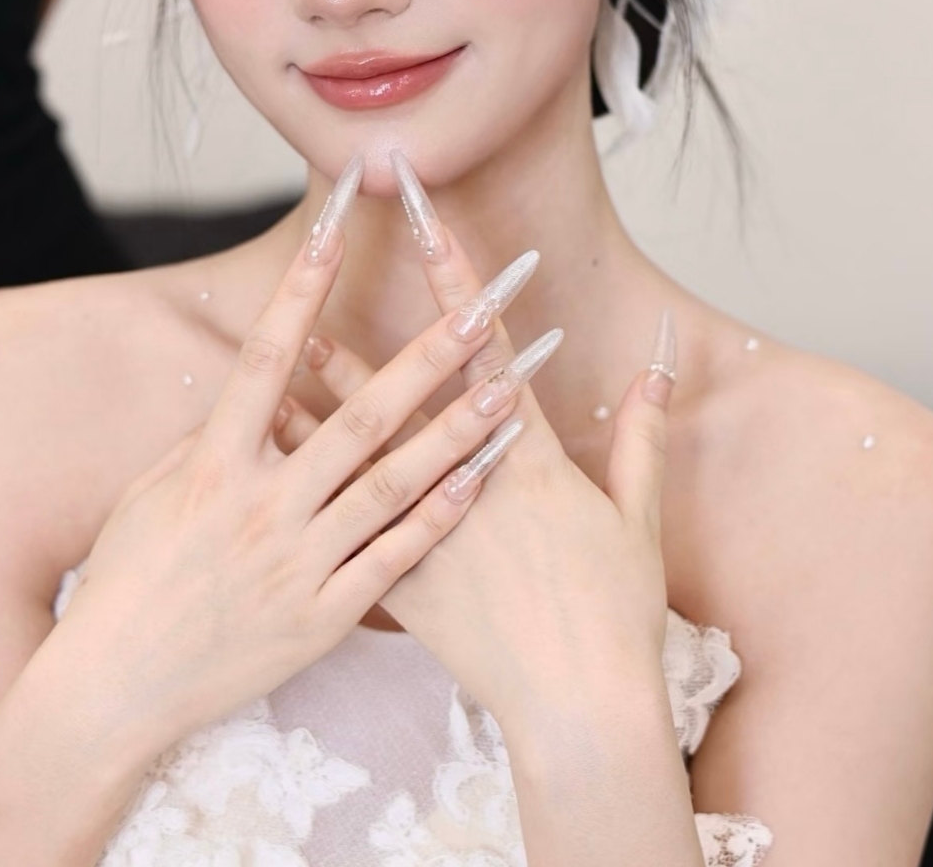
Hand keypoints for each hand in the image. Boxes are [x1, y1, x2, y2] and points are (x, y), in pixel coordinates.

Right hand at [52, 157, 536, 750]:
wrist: (118, 688)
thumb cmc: (131, 578)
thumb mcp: (155, 493)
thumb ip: (210, 439)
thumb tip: (254, 390)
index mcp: (214, 463)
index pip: (266, 356)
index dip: (302, 288)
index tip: (337, 227)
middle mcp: (262, 505)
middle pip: (359, 419)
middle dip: (426, 360)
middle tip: (481, 310)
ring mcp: (297, 562)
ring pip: (393, 486)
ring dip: (457, 434)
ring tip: (513, 390)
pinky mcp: (322, 615)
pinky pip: (394, 560)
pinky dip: (439, 518)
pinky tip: (481, 479)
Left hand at [293, 152, 677, 736]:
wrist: (579, 711)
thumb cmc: (616, 613)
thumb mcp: (640, 517)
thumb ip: (643, 435)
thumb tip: (656, 366)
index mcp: (527, 458)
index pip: (486, 347)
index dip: (459, 276)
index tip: (430, 222)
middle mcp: (467, 484)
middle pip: (401, 396)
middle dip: (357, 338)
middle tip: (313, 289)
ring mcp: (429, 535)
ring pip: (360, 456)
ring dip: (319, 405)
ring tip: (277, 365)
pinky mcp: (405, 587)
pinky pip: (350, 530)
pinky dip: (315, 495)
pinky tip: (279, 474)